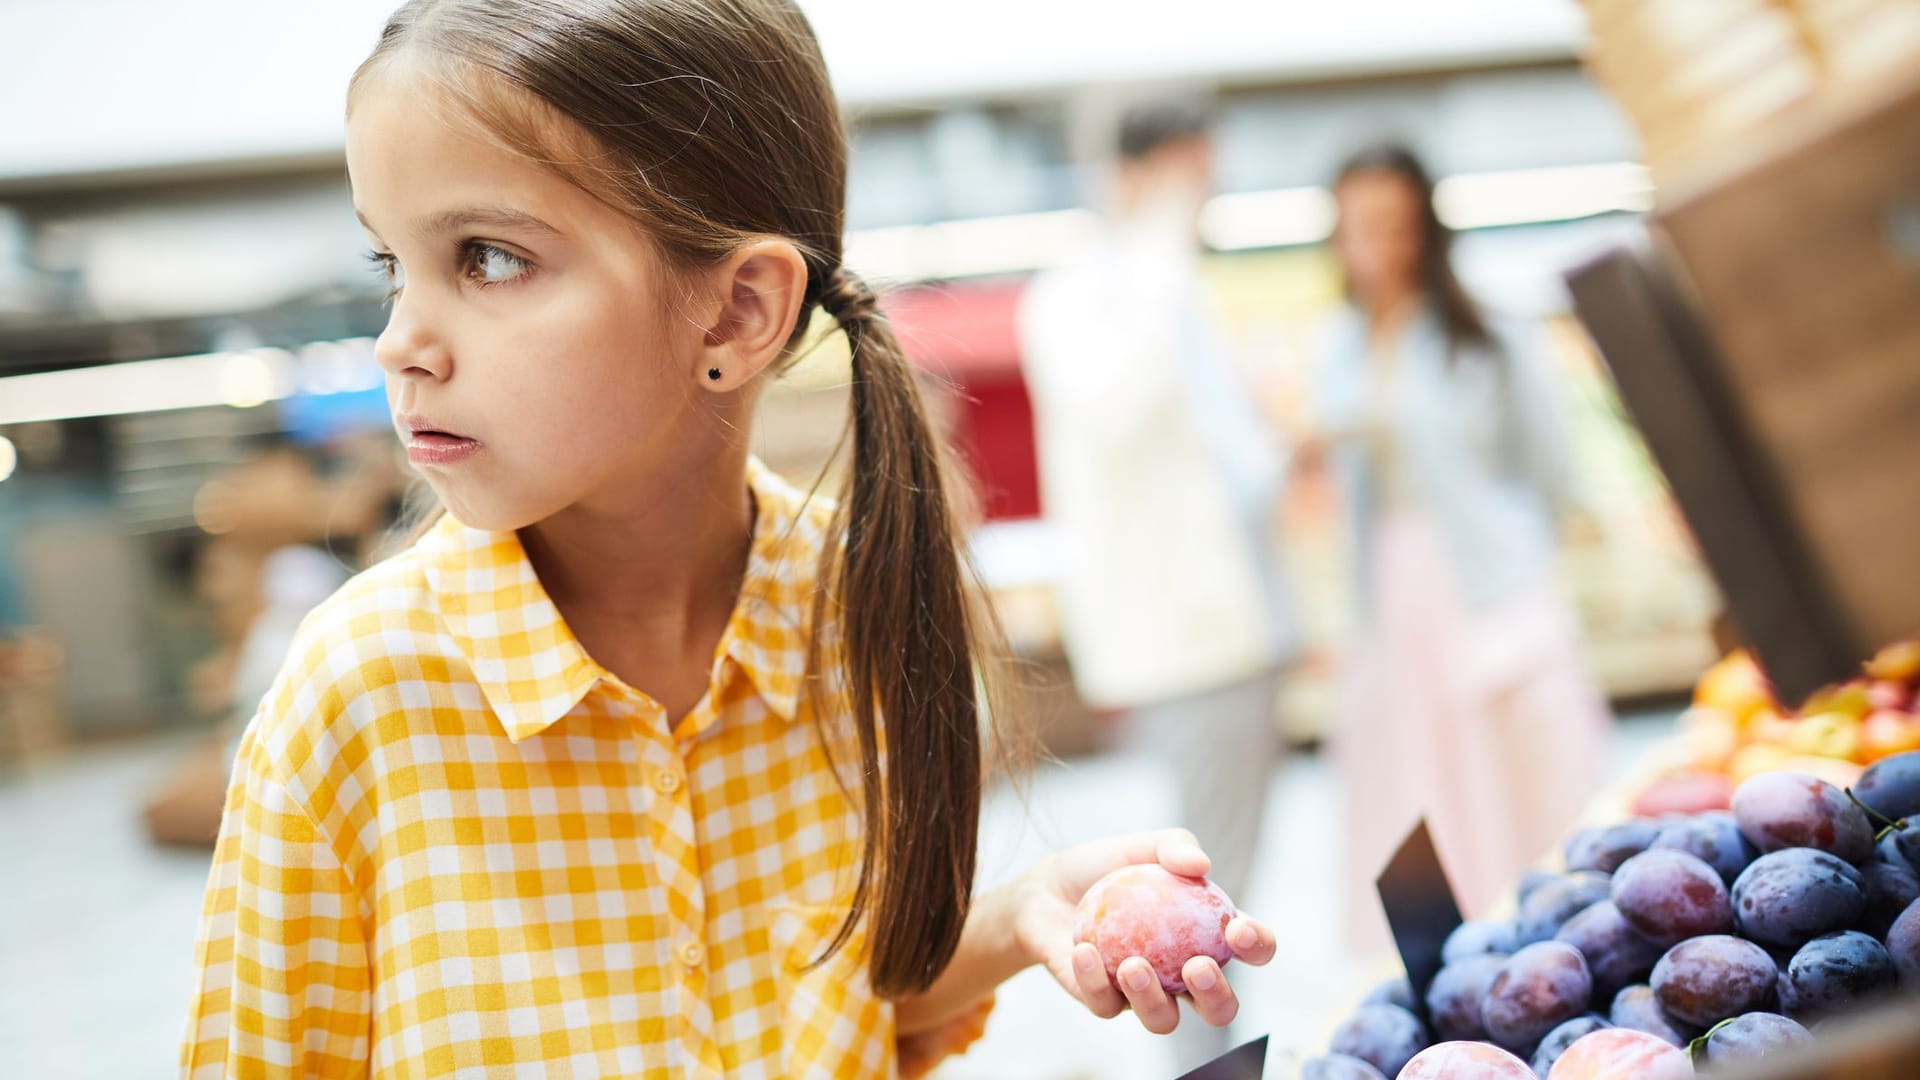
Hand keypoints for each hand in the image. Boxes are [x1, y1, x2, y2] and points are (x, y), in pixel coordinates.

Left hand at [1011, 828, 1276, 1034]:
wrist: (1047, 887)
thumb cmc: (1107, 867)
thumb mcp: (1142, 846)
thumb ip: (1175, 846)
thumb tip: (1201, 864)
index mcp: (1208, 937)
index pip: (1251, 950)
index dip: (1257, 947)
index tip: (1238, 930)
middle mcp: (1183, 976)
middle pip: (1219, 1008)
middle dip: (1216, 997)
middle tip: (1197, 967)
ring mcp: (1144, 995)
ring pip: (1163, 1021)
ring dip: (1153, 999)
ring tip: (1133, 964)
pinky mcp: (1102, 1002)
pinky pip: (1105, 1004)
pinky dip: (1095, 979)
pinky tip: (1085, 951)